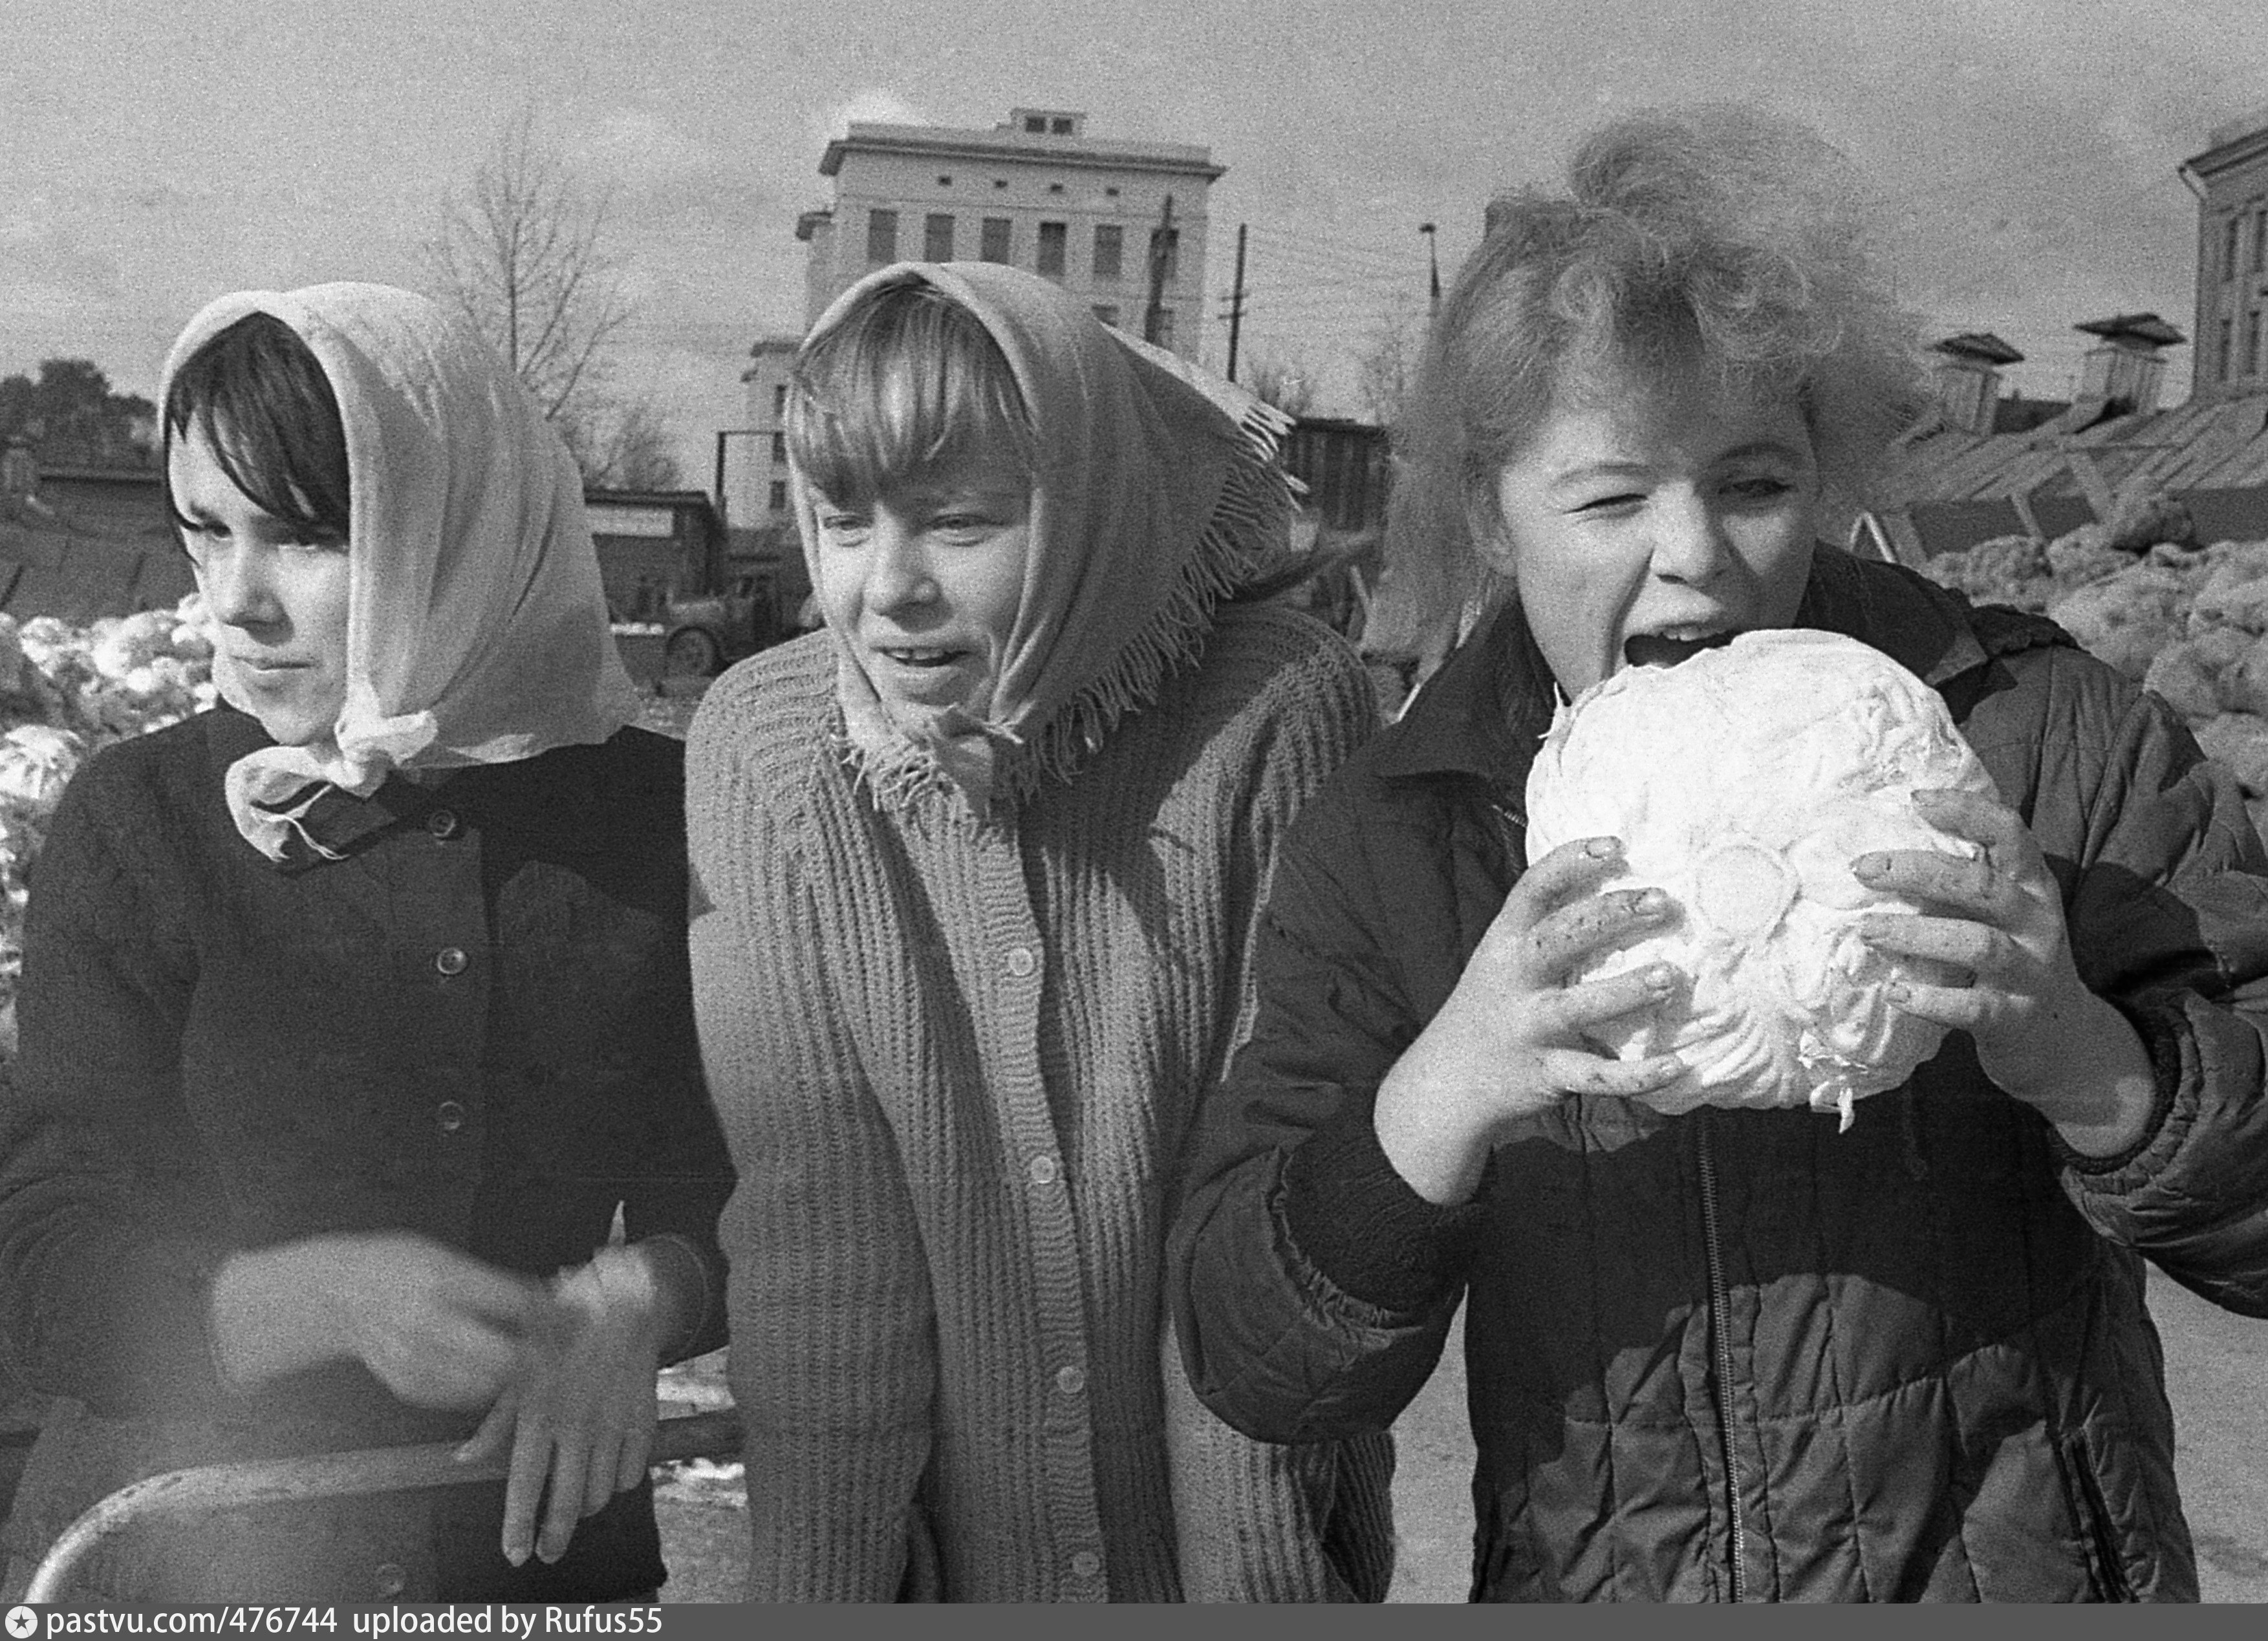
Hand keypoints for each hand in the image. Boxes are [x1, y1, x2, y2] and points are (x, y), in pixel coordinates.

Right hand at [211, 1232, 553, 1407]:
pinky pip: (464, 1396)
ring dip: (521, 1375)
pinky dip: (488, 1386)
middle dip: (545, 1355)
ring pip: (490, 1382)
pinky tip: (500, 1373)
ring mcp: (416, 1360)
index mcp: (443, 1280)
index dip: (555, 1315)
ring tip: (540, 1362)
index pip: (516, 1303)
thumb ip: (494, 1283)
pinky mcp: (409, 1385)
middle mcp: (429, 1324)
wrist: (337, 1294)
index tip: (580, 1318)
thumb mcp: (447, 1258)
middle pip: (507, 1355)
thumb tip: (548, 1299)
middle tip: (567, 1349)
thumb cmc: (398, 1265)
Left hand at [456, 1245, 665, 1566]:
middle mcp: (577, 1424)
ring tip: (576, 1505)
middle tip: (548, 1553)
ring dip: (586, 1506)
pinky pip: (634, 1471)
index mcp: (540, 1412)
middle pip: (567, 1502)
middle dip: (555, 1536)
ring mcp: (615, 1423)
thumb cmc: (561, 1333)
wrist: (624, 1299)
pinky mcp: (644, 1419)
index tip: (515, 1555)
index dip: (519, 1526)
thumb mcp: (520, 1371)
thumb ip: (496, 1421)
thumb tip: (464, 1460)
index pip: (525, 1485)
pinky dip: (620, 1481)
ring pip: (601, 1492)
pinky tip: (608, 1473)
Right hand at [1375, 835, 1685, 1203]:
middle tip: (1661, 900)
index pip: (1534, 889)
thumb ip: (1547, 929)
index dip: (1572, 862)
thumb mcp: (1504, 959)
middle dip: (1610, 915)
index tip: (1617, 844)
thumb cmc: (1494, 1007)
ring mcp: (1528, 1028)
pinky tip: (1677, 1064)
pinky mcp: (1546, 1073)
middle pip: (1559, 938)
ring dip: (1626, 990)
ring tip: (1671, 976)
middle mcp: (1514, 980)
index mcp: (1505, 942)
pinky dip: (1637, 1074)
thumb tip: (1618, 888)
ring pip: (1577, 1007)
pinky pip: (1596, 1075)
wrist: (1448, 1082)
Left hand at [1854, 787, 2155, 1153]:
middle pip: (1981, 885)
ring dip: (1915, 934)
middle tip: (1863, 869)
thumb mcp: (2000, 915)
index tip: (1915, 799)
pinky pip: (1972, 1007)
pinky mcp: (2016, 1019)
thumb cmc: (2010, 963)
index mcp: (2033, 886)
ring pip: (1977, 943)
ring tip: (1867, 931)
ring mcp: (2031, 972)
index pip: (2009, 832)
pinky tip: (1894, 993)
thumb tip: (1882, 852)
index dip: (1966, 810)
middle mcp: (2038, 922)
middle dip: (1918, 871)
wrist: (2062, 1042)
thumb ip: (1963, 883)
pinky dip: (1930, 999)